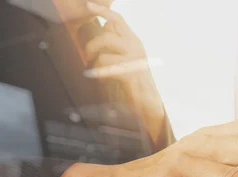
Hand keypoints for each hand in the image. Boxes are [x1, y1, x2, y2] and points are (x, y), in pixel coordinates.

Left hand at [85, 1, 166, 146]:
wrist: (149, 104)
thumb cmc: (133, 84)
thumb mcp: (126, 59)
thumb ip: (116, 45)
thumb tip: (102, 29)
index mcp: (134, 41)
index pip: (117, 19)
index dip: (102, 10)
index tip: (88, 5)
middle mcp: (135, 46)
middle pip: (108, 31)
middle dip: (93, 42)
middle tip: (88, 55)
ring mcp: (133, 58)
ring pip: (104, 46)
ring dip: (94, 59)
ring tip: (95, 71)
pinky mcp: (129, 71)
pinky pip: (105, 64)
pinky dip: (98, 72)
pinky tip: (100, 79)